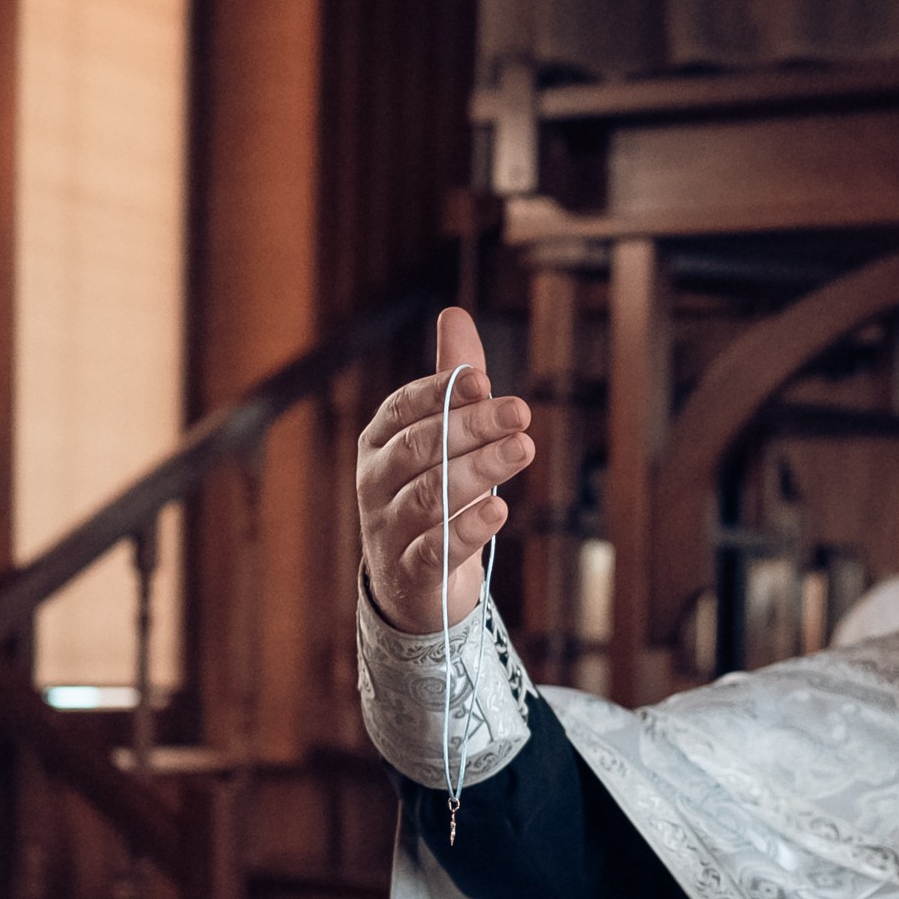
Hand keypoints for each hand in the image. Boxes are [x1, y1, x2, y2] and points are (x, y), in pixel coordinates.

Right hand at [356, 307, 535, 634]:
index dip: (441, 393)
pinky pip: (434, 550)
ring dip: (479, 471)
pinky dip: (466, 530)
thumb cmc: (432, 495)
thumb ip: (451, 384)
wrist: (413, 585)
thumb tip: (456, 312)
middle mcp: (376, 482)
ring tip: (522, 450)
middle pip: (420, 448)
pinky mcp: (410, 574)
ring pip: (429, 496)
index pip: (404, 409)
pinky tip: (500, 509)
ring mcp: (388, 530)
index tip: (483, 380)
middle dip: (471, 428)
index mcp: (380, 442)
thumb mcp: (442, 439)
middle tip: (521, 413)